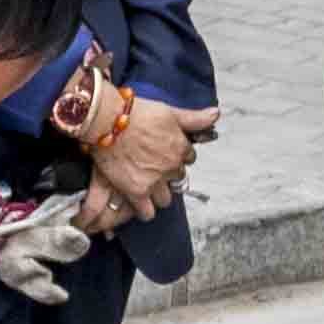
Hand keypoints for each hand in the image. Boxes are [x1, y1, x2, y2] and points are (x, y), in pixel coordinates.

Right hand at [85, 95, 206, 214]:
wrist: (108, 120)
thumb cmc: (135, 113)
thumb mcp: (169, 112)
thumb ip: (193, 118)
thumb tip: (215, 114)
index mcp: (180, 147)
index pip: (188, 158)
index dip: (177, 156)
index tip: (165, 153)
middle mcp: (171, 166)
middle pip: (177, 179)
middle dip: (168, 175)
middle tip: (153, 168)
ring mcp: (154, 180)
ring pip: (165, 198)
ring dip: (158, 194)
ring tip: (147, 186)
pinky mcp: (136, 191)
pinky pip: (147, 212)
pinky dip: (145, 211)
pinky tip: (140, 204)